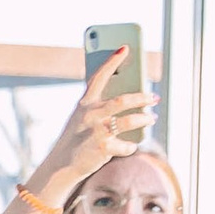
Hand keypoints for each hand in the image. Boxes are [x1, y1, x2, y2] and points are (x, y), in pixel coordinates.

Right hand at [21, 43, 148, 205]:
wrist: (61, 166)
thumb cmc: (76, 138)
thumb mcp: (82, 119)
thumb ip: (99, 107)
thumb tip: (130, 98)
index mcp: (84, 104)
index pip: (99, 77)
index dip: (112, 61)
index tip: (125, 47)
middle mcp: (90, 115)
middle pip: (123, 100)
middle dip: (142, 98)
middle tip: (153, 97)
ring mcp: (96, 132)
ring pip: (129, 121)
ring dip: (144, 119)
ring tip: (151, 118)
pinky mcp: (103, 149)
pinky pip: (126, 145)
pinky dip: (131, 146)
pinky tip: (132, 145)